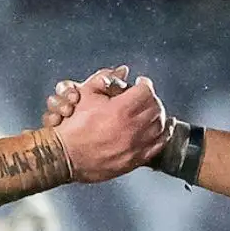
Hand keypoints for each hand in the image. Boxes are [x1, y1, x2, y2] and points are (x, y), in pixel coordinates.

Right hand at [52, 68, 165, 183]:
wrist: (66, 156)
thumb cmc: (73, 126)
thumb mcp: (86, 95)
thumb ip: (105, 79)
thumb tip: (122, 70)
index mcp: (121, 110)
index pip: (146, 91)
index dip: (145, 83)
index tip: (141, 82)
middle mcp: (132, 128)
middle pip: (156, 107)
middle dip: (152, 98)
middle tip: (146, 96)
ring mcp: (135, 146)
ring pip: (160, 126)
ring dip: (158, 115)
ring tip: (152, 111)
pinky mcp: (135, 159)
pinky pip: (158, 145)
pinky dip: (163, 135)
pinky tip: (162, 129)